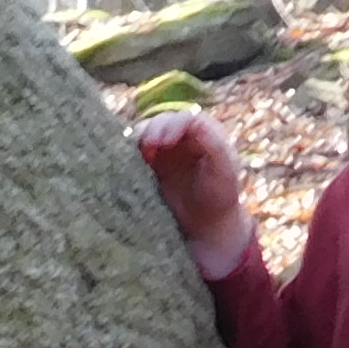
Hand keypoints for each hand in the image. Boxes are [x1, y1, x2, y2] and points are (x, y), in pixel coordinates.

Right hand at [132, 110, 254, 279]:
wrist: (206, 229)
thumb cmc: (218, 199)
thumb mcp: (223, 172)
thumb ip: (213, 145)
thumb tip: (193, 121)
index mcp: (203, 135)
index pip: (186, 119)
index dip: (173, 124)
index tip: (162, 140)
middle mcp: (180, 139)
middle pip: (162, 122)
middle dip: (152, 129)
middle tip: (146, 144)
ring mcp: (161, 153)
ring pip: (144, 136)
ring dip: (137, 142)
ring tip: (135, 153)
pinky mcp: (146, 168)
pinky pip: (133, 156)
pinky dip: (127, 157)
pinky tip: (125, 164)